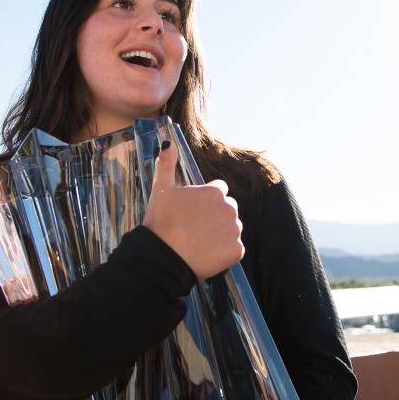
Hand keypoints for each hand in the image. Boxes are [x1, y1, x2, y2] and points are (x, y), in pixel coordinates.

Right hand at [142, 141, 243, 278]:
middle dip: (215, 216)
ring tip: (199, 242)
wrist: (163, 256)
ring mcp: (235, 230)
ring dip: (220, 233)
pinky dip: (224, 252)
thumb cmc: (161, 221)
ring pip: (232, 228)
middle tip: (194, 228)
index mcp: (214, 191)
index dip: (204, 201)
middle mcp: (229, 208)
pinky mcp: (237, 251)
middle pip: (227, 209)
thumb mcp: (161, 189)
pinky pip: (234, 249)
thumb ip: (167, 164)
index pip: (218, 191)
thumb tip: (168, 143)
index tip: (191, 212)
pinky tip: (206, 254)